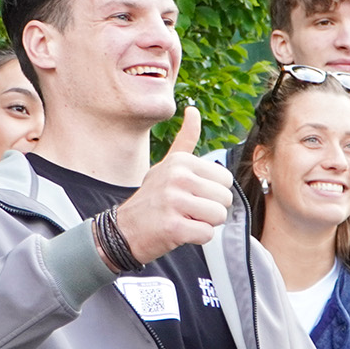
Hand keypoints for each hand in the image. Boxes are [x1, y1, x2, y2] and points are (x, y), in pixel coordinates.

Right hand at [112, 107, 233, 264]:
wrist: (124, 230)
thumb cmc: (152, 199)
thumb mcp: (166, 165)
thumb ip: (185, 140)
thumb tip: (193, 110)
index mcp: (181, 162)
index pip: (225, 179)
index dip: (212, 192)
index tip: (191, 196)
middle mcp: (178, 177)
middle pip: (225, 198)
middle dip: (211, 209)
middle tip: (187, 211)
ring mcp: (174, 202)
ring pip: (219, 216)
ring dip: (204, 224)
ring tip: (183, 219)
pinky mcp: (173, 226)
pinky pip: (206, 234)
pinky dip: (196, 238)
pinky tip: (178, 232)